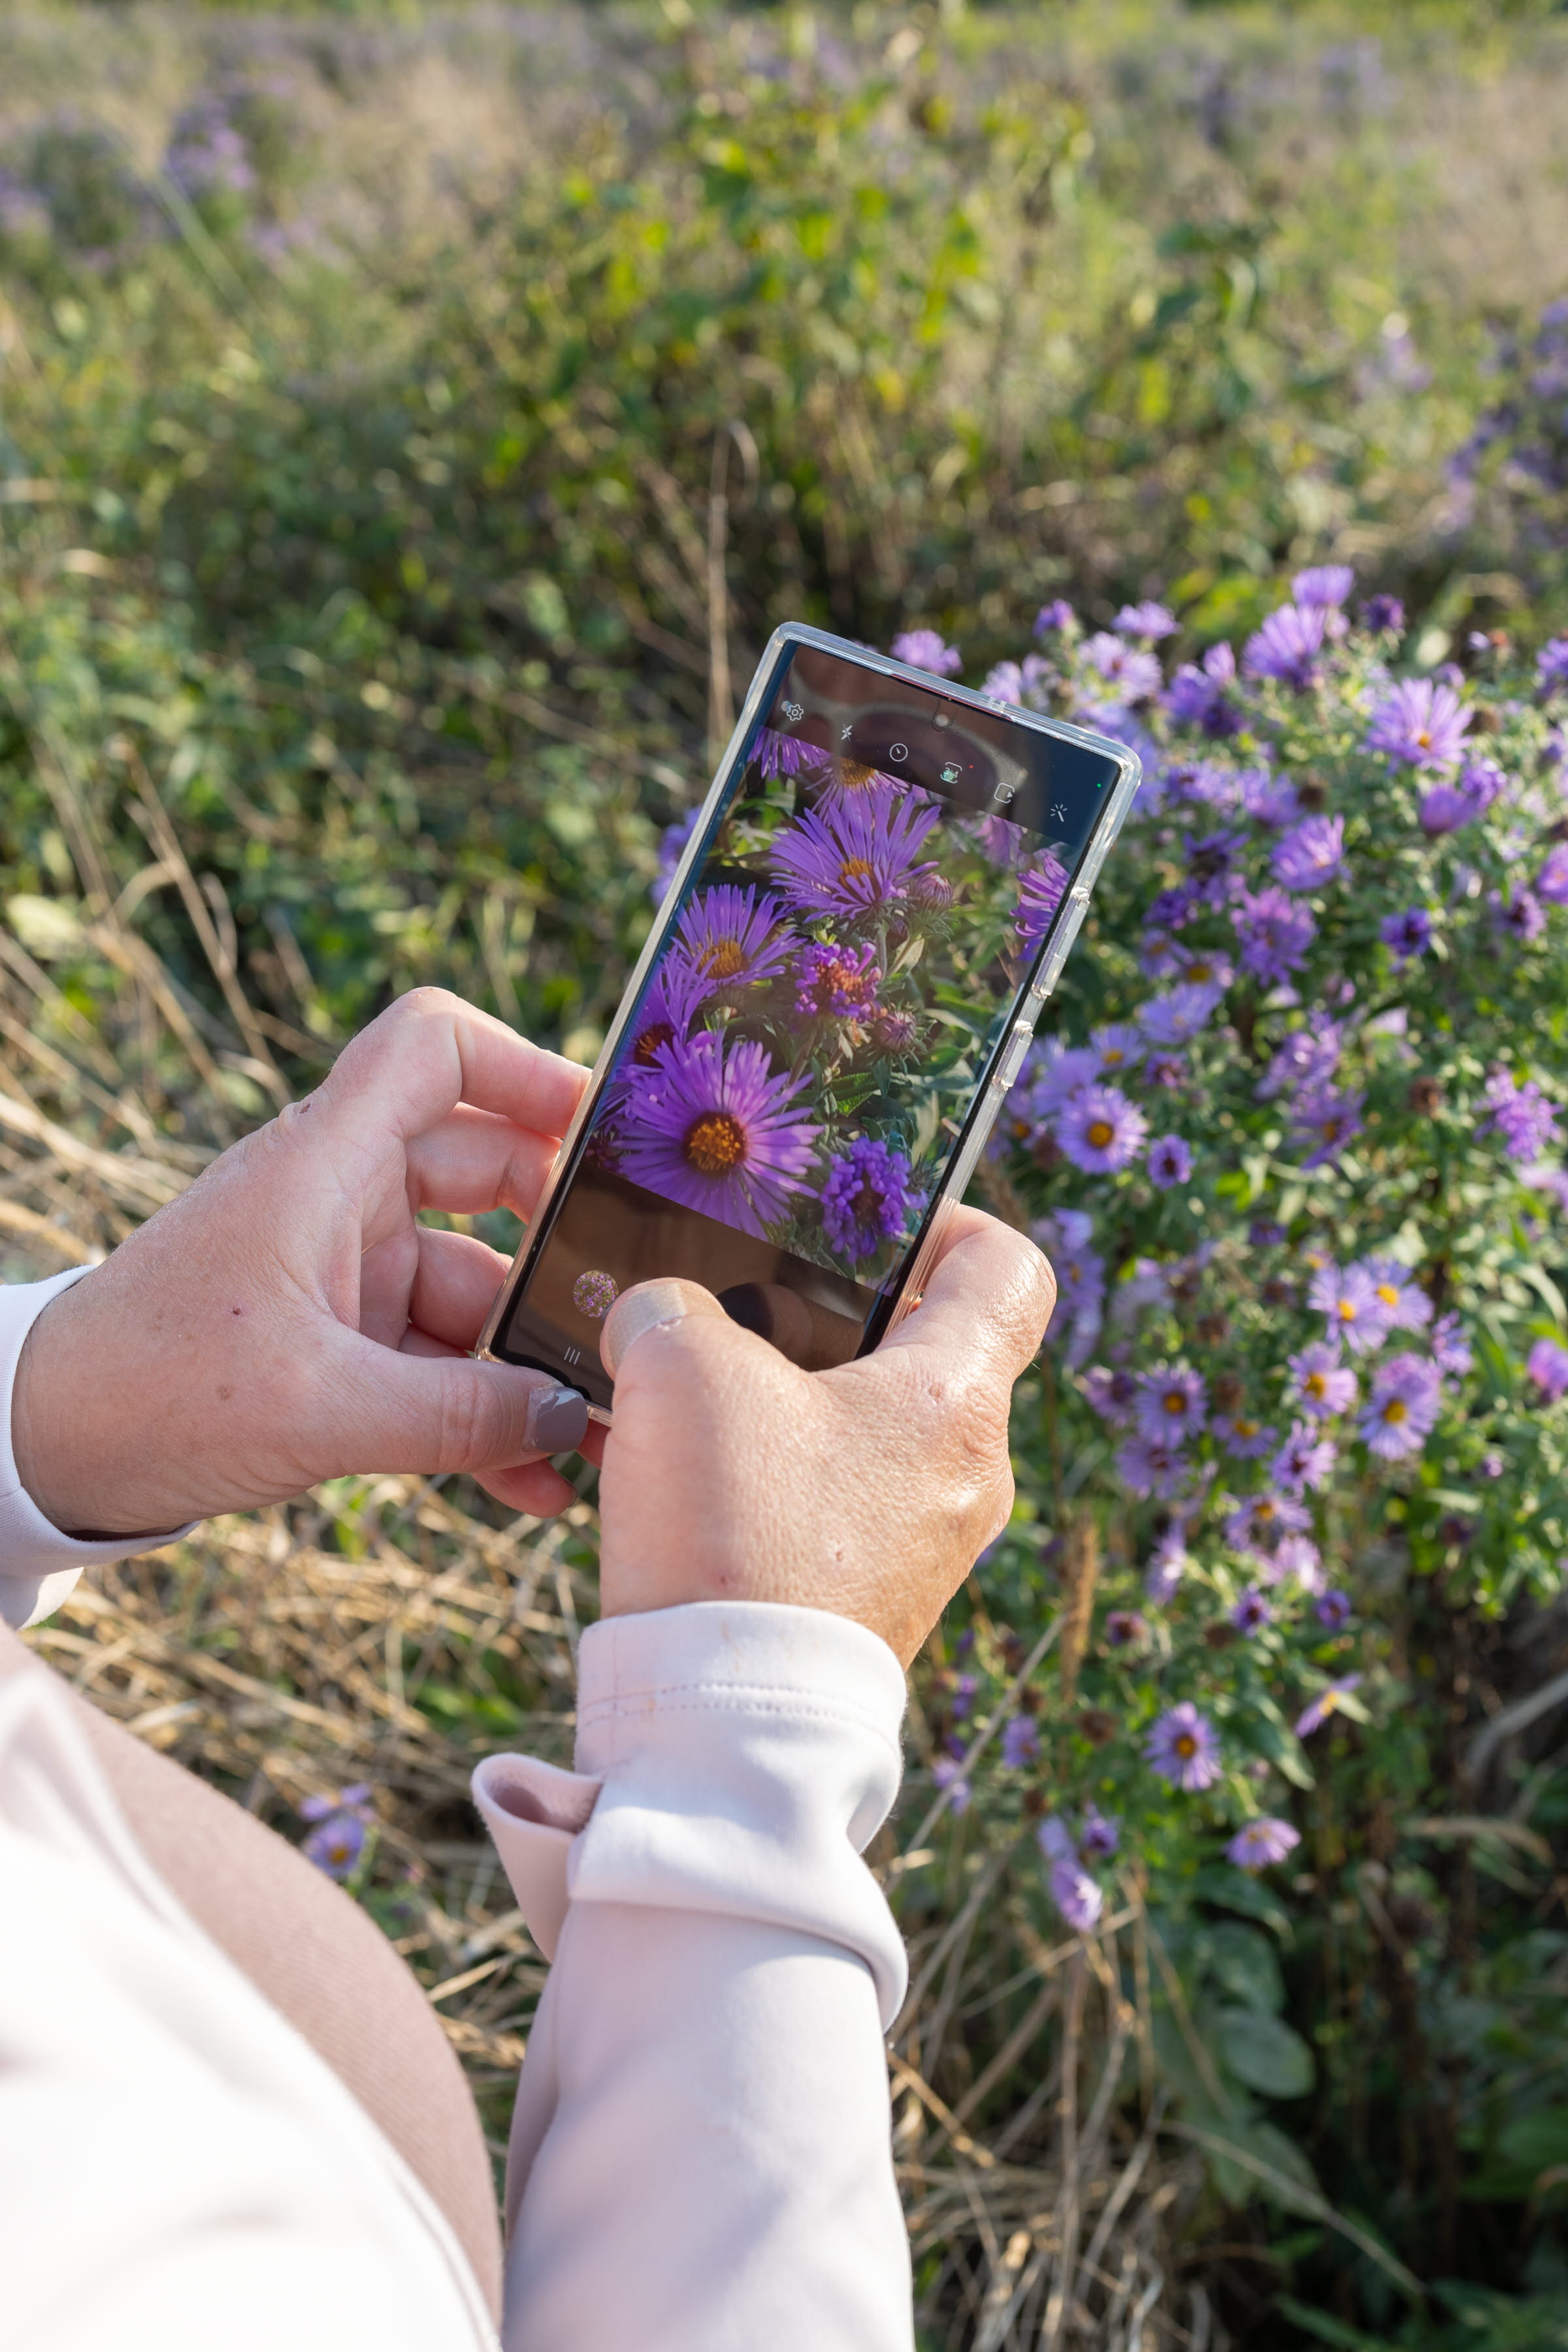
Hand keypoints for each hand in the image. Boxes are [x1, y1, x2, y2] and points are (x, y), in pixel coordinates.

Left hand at [12, 990, 602, 1536]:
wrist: (41, 1450)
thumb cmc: (153, 1392)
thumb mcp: (322, 1411)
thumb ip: (463, 1416)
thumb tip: (579, 1420)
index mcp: (323, 1164)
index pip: (434, 1048)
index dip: (526, 1065)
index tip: (600, 1136)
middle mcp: (341, 1198)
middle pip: (488, 1173)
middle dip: (562, 1249)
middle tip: (629, 1311)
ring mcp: (345, 1269)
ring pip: (475, 1289)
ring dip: (530, 1364)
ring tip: (595, 1440)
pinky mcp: (339, 1339)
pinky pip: (440, 1359)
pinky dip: (485, 1409)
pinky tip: (532, 1478)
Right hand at [594, 1207, 1053, 1666]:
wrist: (726, 1729)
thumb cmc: (734, 1533)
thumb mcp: (682, 1372)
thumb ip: (671, 1310)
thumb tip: (661, 1316)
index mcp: (958, 1399)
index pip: (1009, 1268)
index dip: (947, 1219)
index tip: (867, 1218)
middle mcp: (967, 1476)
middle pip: (923, 1351)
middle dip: (828, 1318)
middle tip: (742, 1303)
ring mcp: (925, 1548)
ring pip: (866, 1433)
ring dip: (784, 1404)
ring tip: (691, 1396)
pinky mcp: (869, 1604)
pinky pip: (833, 1508)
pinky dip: (769, 1479)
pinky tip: (685, 1479)